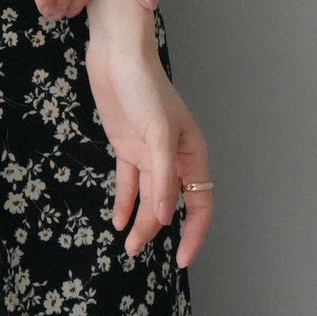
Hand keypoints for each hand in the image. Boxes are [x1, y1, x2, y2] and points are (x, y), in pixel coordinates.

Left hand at [84, 28, 212, 268]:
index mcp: (192, 153)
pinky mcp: (127, 146)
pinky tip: (118, 220)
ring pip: (148, 196)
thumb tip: (165, 217)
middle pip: (170, 203)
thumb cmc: (145, 88)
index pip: (200, 202)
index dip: (194, 232)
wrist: (117, 56)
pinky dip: (125, 201)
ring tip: (127, 244)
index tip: (182, 259)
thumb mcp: (159, 133)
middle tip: (135, 251)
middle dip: (156, 229)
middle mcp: (173, 157)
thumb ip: (163, 177)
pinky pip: (128, 182)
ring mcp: (149, 153)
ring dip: (139, 220)